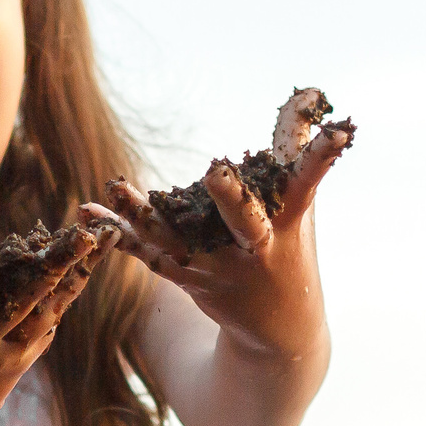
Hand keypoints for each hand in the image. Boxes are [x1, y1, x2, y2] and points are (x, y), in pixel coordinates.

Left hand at [87, 113, 353, 358]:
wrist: (280, 332)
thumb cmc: (291, 247)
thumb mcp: (300, 202)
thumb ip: (295, 146)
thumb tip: (307, 93)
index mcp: (289, 221)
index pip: (308, 181)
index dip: (320, 156)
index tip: (338, 133)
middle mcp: (257, 248)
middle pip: (245, 221)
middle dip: (231, 198)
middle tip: (216, 170)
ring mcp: (220, 267)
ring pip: (181, 239)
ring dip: (145, 214)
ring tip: (114, 186)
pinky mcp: (187, 277)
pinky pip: (148, 253)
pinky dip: (118, 232)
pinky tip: (87, 212)